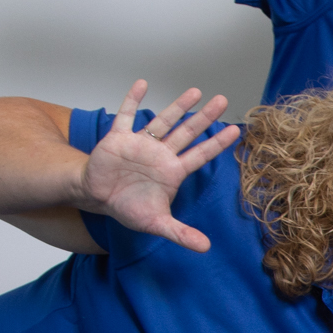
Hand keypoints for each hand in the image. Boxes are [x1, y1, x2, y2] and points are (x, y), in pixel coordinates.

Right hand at [77, 81, 239, 251]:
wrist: (97, 198)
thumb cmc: (128, 208)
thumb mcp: (156, 223)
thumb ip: (180, 233)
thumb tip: (206, 248)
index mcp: (172, 172)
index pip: (200, 155)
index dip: (217, 144)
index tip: (236, 131)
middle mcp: (161, 154)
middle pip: (187, 132)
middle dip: (205, 117)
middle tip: (223, 100)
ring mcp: (141, 144)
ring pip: (163, 121)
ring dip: (178, 106)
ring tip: (195, 91)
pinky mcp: (118, 138)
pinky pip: (126, 115)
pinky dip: (132, 100)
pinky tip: (142, 84)